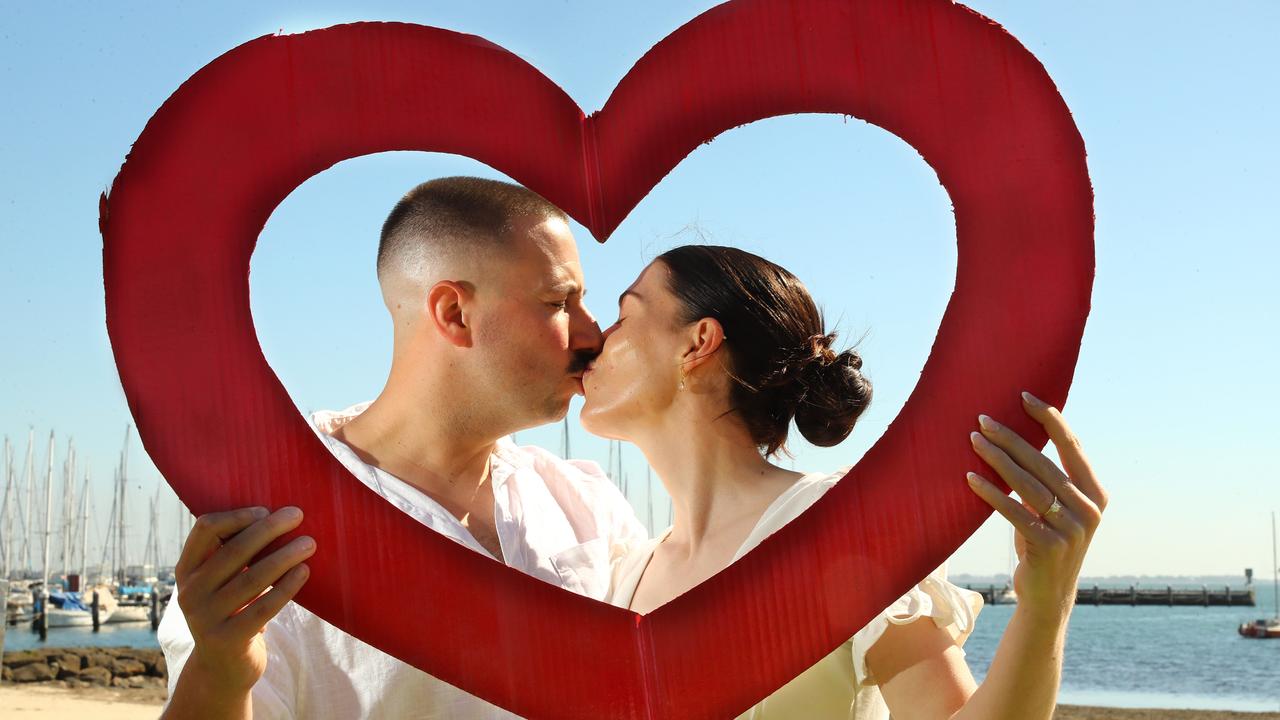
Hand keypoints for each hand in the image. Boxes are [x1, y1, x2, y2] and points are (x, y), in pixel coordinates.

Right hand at [174, 506, 314, 690]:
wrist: (222, 668)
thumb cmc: (232, 611)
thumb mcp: (222, 582)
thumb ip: (234, 554)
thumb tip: (278, 514)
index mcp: (187, 570)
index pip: (205, 529)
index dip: (236, 516)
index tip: (265, 510)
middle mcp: (190, 592)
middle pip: (233, 550)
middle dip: (269, 529)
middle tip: (298, 515)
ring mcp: (205, 618)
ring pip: (252, 579)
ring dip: (285, 556)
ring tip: (309, 543)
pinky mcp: (227, 639)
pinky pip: (264, 607)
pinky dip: (287, 586)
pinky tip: (304, 571)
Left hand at [965, 392, 1106, 621]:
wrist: (1048, 595)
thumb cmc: (1044, 540)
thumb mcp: (1054, 508)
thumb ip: (1048, 478)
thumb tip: (1016, 433)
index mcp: (1095, 493)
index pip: (1072, 447)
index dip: (1049, 419)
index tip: (1024, 396)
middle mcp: (1089, 510)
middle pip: (1043, 463)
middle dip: (1011, 438)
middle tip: (983, 419)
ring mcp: (1071, 530)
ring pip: (1027, 485)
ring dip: (997, 459)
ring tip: (973, 440)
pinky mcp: (1049, 547)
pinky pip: (1014, 512)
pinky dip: (991, 493)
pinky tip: (971, 478)